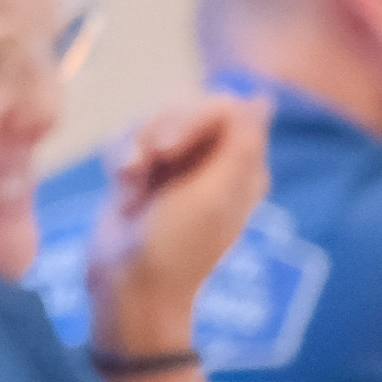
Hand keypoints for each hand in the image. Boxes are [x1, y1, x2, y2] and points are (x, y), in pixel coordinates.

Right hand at [89, 88, 271, 351]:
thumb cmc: (177, 246)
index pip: (224, 106)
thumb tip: (263, 97)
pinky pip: (127, 137)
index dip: (191, 115)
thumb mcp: (212, 196)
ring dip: (133, 146)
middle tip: (146, 162)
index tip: (167, 147)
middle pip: (185, 104)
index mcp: (242, 165)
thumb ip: (239, 143)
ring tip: (130, 180)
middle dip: (157, 128)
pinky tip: (121, 186)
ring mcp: (176, 165)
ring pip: (151, 118)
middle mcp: (212, 160)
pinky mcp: (142, 170)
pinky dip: (119, 158)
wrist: (127, 284)